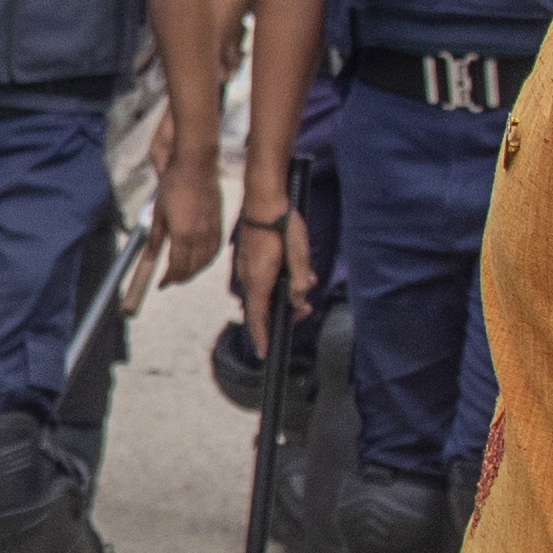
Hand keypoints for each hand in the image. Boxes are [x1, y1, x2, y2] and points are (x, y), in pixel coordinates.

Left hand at [143, 157, 226, 299]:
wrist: (196, 166)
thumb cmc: (173, 186)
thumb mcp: (158, 213)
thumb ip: (155, 239)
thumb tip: (148, 260)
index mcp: (183, 235)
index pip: (177, 267)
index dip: (169, 279)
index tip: (161, 284)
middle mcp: (200, 237)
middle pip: (192, 268)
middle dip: (181, 278)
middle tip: (170, 279)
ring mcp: (212, 231)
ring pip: (206, 262)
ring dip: (194, 271)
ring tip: (183, 271)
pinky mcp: (220, 224)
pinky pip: (215, 250)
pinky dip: (207, 260)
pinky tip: (199, 259)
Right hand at [223, 205, 300, 326]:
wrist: (264, 199)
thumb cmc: (281, 225)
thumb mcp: (298, 255)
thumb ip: (299, 281)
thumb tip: (297, 299)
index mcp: (258, 280)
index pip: (257, 318)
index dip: (261, 337)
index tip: (264, 353)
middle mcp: (249, 277)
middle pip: (263, 308)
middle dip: (284, 313)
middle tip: (305, 310)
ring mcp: (247, 267)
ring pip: (265, 292)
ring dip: (284, 295)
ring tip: (306, 284)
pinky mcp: (250, 258)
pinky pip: (262, 279)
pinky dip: (278, 283)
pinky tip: (294, 271)